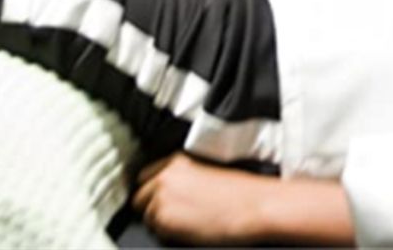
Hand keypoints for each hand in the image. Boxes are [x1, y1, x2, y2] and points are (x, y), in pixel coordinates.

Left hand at [132, 154, 354, 245]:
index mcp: (176, 161)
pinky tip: (187, 229)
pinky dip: (167, 232)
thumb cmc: (240, 192)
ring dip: (159, 220)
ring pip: (146, 215)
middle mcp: (164, 177)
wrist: (253, 205)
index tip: (156, 198)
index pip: (144, 176)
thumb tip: (169, 190)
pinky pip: (155, 230)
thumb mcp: (206, 173)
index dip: (151, 189)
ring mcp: (161, 198)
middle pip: (139, 196)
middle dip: (151, 205)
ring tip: (184, 222)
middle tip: (171, 214)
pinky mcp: (164, 220)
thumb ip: (182, 177)